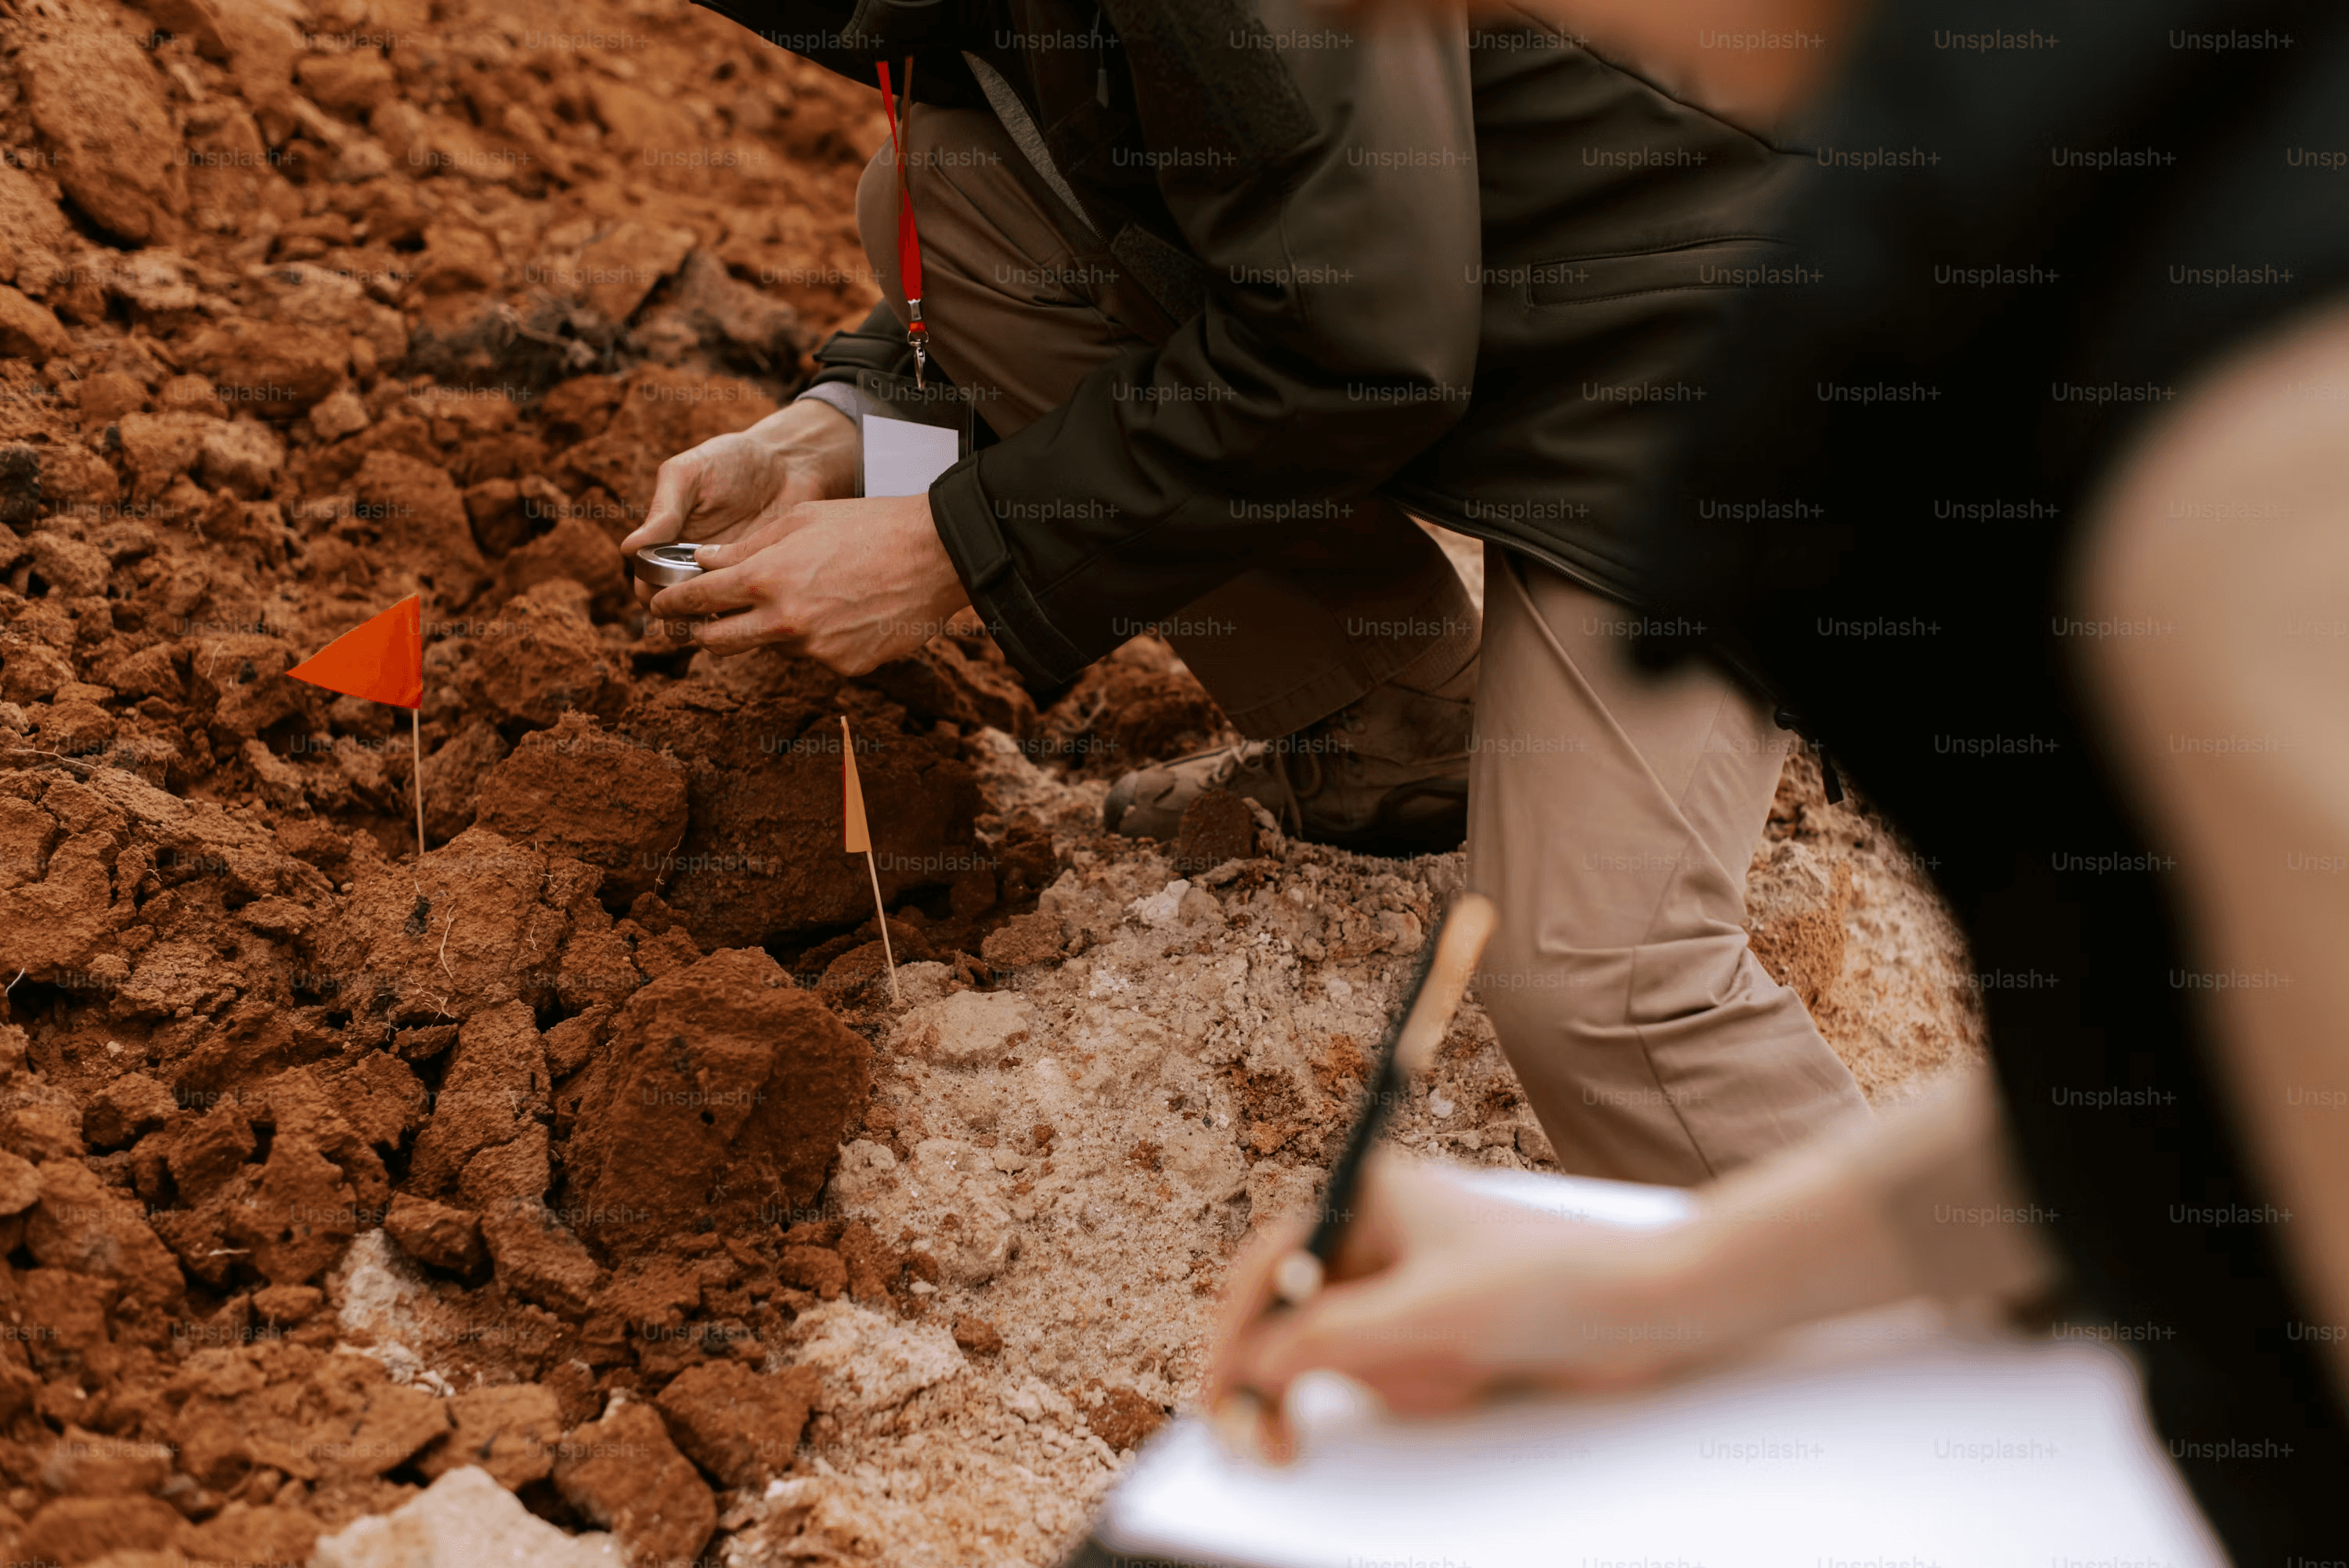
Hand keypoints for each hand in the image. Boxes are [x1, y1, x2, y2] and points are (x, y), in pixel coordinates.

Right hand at [621, 400, 861, 607]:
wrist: (788, 461)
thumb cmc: (731, 460)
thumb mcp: (690, 475)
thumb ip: (663, 510)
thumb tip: (628, 548)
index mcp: (668, 541)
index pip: (647, 582)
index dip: (652, 594)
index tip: (663, 595)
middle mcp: (693, 564)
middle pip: (674, 608)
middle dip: (677, 617)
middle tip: (691, 617)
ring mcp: (727, 576)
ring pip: (708, 617)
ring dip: (707, 625)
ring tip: (718, 620)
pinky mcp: (759, 582)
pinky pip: (745, 610)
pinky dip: (743, 618)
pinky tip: (750, 612)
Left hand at [645, 492, 969, 673]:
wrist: (935, 554)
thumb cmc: (867, 525)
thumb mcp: (799, 521)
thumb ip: (746, 547)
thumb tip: (706, 562)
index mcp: (765, 579)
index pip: (697, 600)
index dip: (671, 602)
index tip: (659, 604)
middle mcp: (783, 622)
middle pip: (718, 642)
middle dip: (700, 632)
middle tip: (696, 624)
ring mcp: (815, 650)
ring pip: (771, 647)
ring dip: (770, 630)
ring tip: (806, 597)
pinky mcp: (845, 667)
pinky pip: (814, 656)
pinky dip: (816, 638)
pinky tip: (842, 610)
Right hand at [1205, 1154, 1715, 1462]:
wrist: (1650, 1313)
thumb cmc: (1549, 1287)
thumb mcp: (1427, 1319)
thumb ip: (1328, 1340)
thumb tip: (1250, 1364)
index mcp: (1366, 1195)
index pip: (1269, 1267)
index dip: (1234, 1336)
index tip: (1220, 1398)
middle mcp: (1378, 1232)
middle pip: (1299, 1318)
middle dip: (1314, 1374)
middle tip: (1277, 1450)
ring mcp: (1408, 1281)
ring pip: (1347, 1356)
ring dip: (1392, 1381)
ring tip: (1457, 1372)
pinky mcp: (1439, 1325)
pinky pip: (1393, 1373)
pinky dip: (1420, 1389)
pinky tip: (1472, 1378)